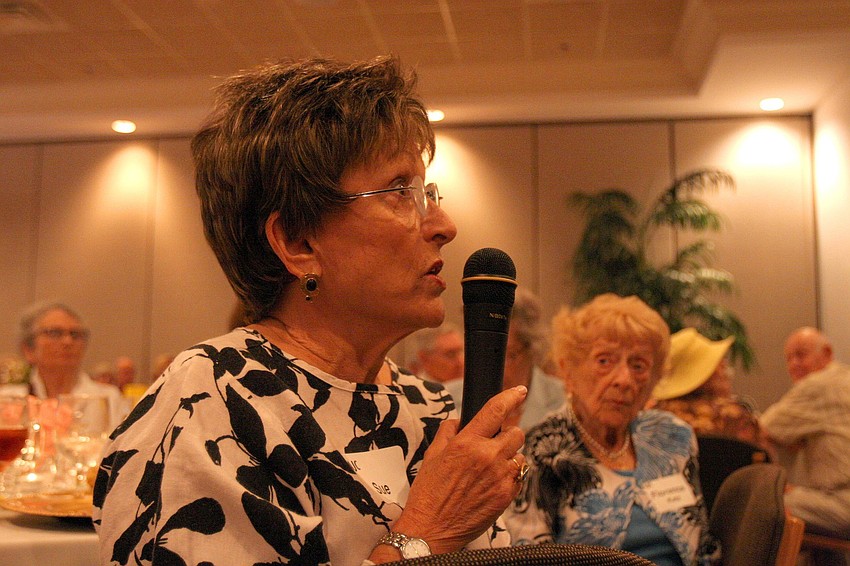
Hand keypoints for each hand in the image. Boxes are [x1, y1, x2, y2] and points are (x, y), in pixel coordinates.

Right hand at [369, 386, 527, 561]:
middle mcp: (487, 457)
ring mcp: (500, 477)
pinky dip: (509, 476)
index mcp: (467, 443)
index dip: (510, 397)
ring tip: (490, 469)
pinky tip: (491, 483)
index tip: (519, 391)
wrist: (432, 528)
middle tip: (493, 444)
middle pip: (516, 433)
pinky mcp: (507, 495)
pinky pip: (518, 476)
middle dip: (507, 435)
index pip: (495, 411)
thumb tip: (460, 421)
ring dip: (509, 457)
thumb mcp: (432, 455)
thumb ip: (448, 432)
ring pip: (519, 455)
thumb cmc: (429, 493)